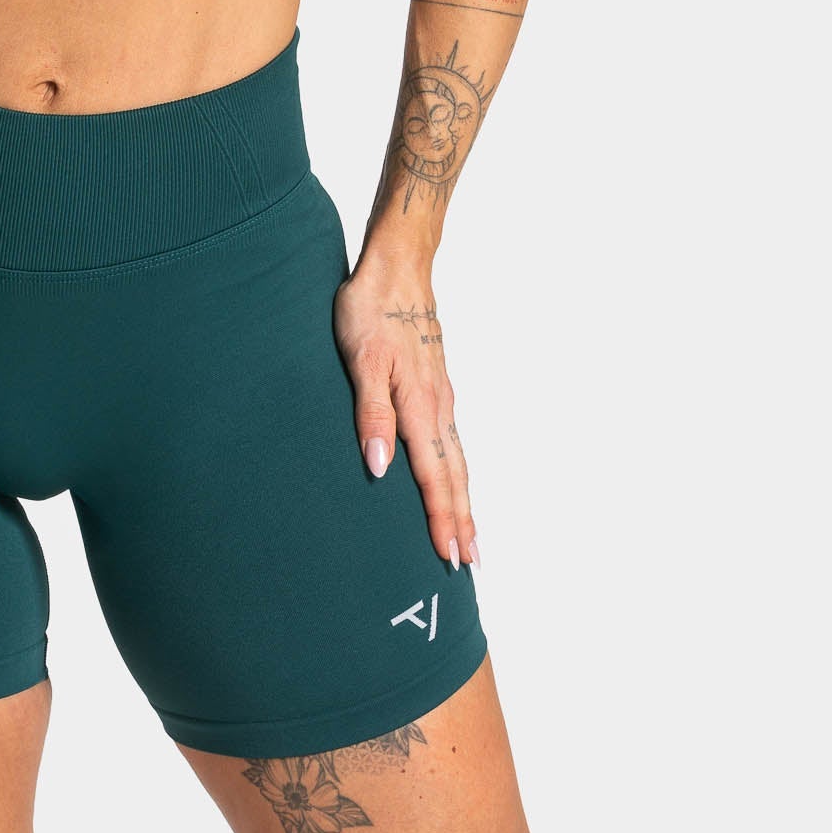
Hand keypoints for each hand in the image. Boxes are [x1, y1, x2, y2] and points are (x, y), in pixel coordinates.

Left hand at [332, 253, 478, 572]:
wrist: (397, 267)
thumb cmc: (372, 309)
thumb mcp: (361, 360)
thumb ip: (372, 414)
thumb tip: (381, 468)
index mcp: (420, 406)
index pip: (434, 476)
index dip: (442, 519)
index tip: (451, 558)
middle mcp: (438, 406)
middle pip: (454, 475)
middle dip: (461, 521)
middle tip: (470, 565)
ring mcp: (440, 394)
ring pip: (456, 458)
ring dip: (463, 499)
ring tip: (469, 534)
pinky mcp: (435, 383)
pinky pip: (450, 439)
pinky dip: (456, 469)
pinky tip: (452, 474)